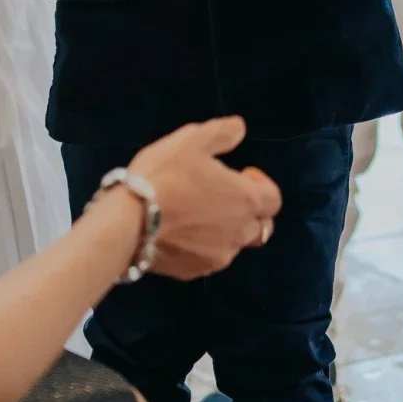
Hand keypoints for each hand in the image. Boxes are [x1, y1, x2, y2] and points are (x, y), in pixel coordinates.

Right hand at [124, 117, 282, 279]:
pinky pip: (207, 258)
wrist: (128, 223)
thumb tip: (240, 129)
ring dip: (225, 230)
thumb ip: (222, 133)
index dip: (262, 185)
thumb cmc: (165, 176)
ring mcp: (216, 258)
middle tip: (222, 196)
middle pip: (260, 227)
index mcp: (245, 200)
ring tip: (196, 213)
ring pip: (233, 245)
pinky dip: (202, 246)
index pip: (274, 199)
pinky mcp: (193, 272)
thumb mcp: (192, 140)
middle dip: (248, 211)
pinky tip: (179, 231)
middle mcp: (238, 233)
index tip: (241, 174)